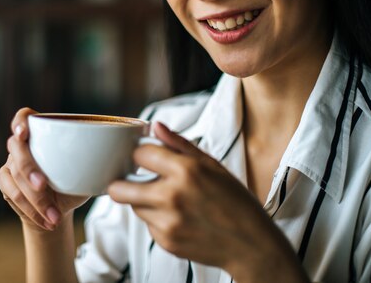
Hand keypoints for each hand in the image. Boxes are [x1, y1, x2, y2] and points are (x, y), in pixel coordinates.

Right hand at [0, 108, 88, 231]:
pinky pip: (12, 194)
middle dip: (29, 168)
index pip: (24, 117)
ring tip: (54, 217)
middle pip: (16, 150)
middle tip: (43, 185)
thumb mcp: (90, 167)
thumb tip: (132, 150)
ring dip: (35, 199)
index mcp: (42, 132)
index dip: (20, 122)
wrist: (59, 207)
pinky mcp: (6, 183)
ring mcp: (11, 163)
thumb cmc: (77, 180)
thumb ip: (100, 156)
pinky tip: (47, 220)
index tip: (24, 132)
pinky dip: (31, 210)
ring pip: (15, 177)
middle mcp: (22, 145)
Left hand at [108, 122, 306, 281]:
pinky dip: (157, 219)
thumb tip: (154, 126)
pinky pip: (148, 225)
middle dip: (123, 181)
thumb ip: (179, 144)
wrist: (251, 244)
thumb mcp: (212, 165)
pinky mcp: (166, 242)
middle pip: (119, 188)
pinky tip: (180, 217)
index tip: (147, 157)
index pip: (139, 154)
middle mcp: (172, 196)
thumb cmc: (234, 200)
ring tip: (169, 199)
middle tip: (134, 179)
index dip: (142, 153)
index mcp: (186, 171)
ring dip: (143, 200)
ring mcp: (167, 222)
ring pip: (133, 206)